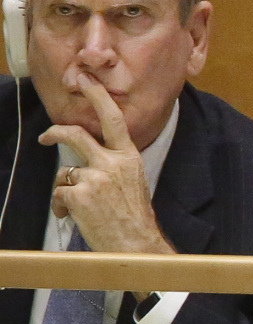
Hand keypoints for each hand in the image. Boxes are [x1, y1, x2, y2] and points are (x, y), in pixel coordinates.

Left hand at [40, 73, 173, 253]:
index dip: (97, 96)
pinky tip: (74, 217)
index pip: (112, 119)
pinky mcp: (79, 194)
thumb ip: (114, 165)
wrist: (135, 243)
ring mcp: (95, 177)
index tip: (86, 80)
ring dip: (66, 189)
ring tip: (76, 207)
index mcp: (129, 157)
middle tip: (46, 135)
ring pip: (65, 172)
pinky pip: (59, 193)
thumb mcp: (134, 182)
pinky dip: (62, 207)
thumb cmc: (135, 217)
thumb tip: (87, 162)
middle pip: (76, 136)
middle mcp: (113, 163)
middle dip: (56, 132)